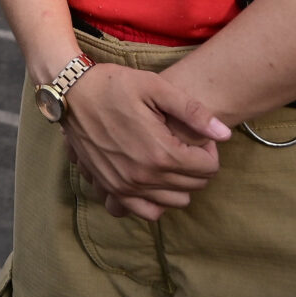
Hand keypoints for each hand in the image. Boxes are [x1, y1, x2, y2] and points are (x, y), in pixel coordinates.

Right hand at [58, 64, 229, 220]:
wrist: (71, 93)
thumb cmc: (114, 85)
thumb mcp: (156, 87)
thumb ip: (193, 111)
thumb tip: (224, 135)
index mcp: (161, 153)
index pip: (208, 168)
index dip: (210, 150)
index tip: (197, 133)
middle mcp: (145, 176)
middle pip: (194, 185)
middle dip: (198, 165)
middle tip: (184, 142)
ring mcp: (126, 186)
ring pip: (175, 201)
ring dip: (180, 182)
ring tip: (169, 157)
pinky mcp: (111, 188)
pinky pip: (146, 211)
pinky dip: (157, 200)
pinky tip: (154, 178)